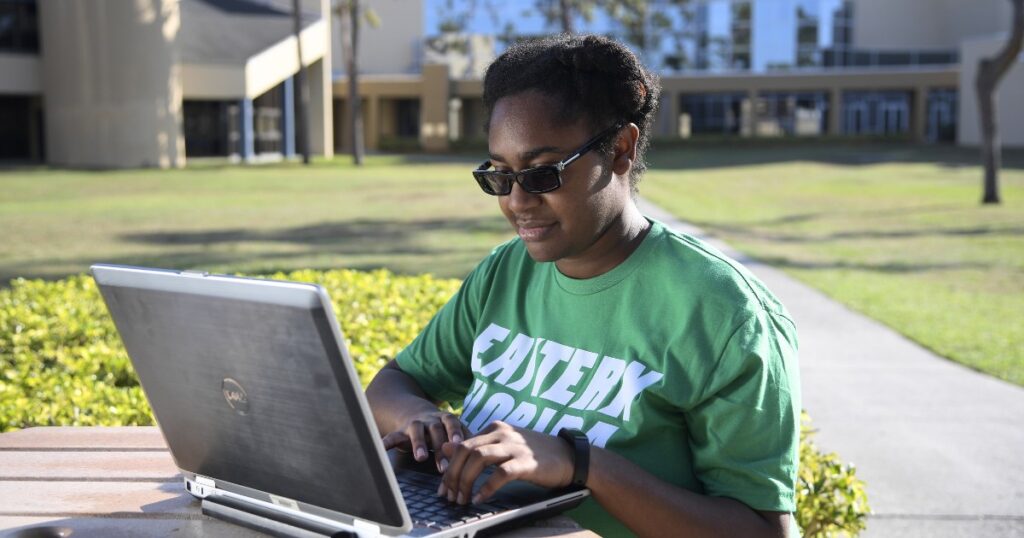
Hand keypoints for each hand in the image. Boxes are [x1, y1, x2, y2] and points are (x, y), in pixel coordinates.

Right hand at [381, 409, 467, 472]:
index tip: (459, 444)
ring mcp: (414, 424)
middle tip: (443, 466)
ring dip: (418, 443)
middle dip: (439, 447)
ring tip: (420, 458)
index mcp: (445, 418)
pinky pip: (392, 436)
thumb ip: (464, 437)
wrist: (413, 411)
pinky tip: (381, 449)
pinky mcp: (400, 432)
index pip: (451, 423)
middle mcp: (430, 420)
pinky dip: (386, 442)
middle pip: (435, 429)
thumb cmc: (439, 427)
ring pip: (416, 431)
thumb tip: (482, 452)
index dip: (455, 432)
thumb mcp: (452, 429)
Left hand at [438, 421, 573, 504]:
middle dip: (452, 475)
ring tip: (462, 499)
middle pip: (466, 450)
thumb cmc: (535, 454)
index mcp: (495, 428)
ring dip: (465, 480)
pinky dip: (486, 487)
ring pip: (479, 458)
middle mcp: (502, 433)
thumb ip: (476, 446)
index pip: (462, 444)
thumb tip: (445, 448)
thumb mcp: (503, 446)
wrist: (569, 456)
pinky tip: (480, 498)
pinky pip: (500, 473)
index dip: (448, 466)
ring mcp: (515, 446)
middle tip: (448, 495)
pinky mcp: (526, 462)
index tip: (444, 487)